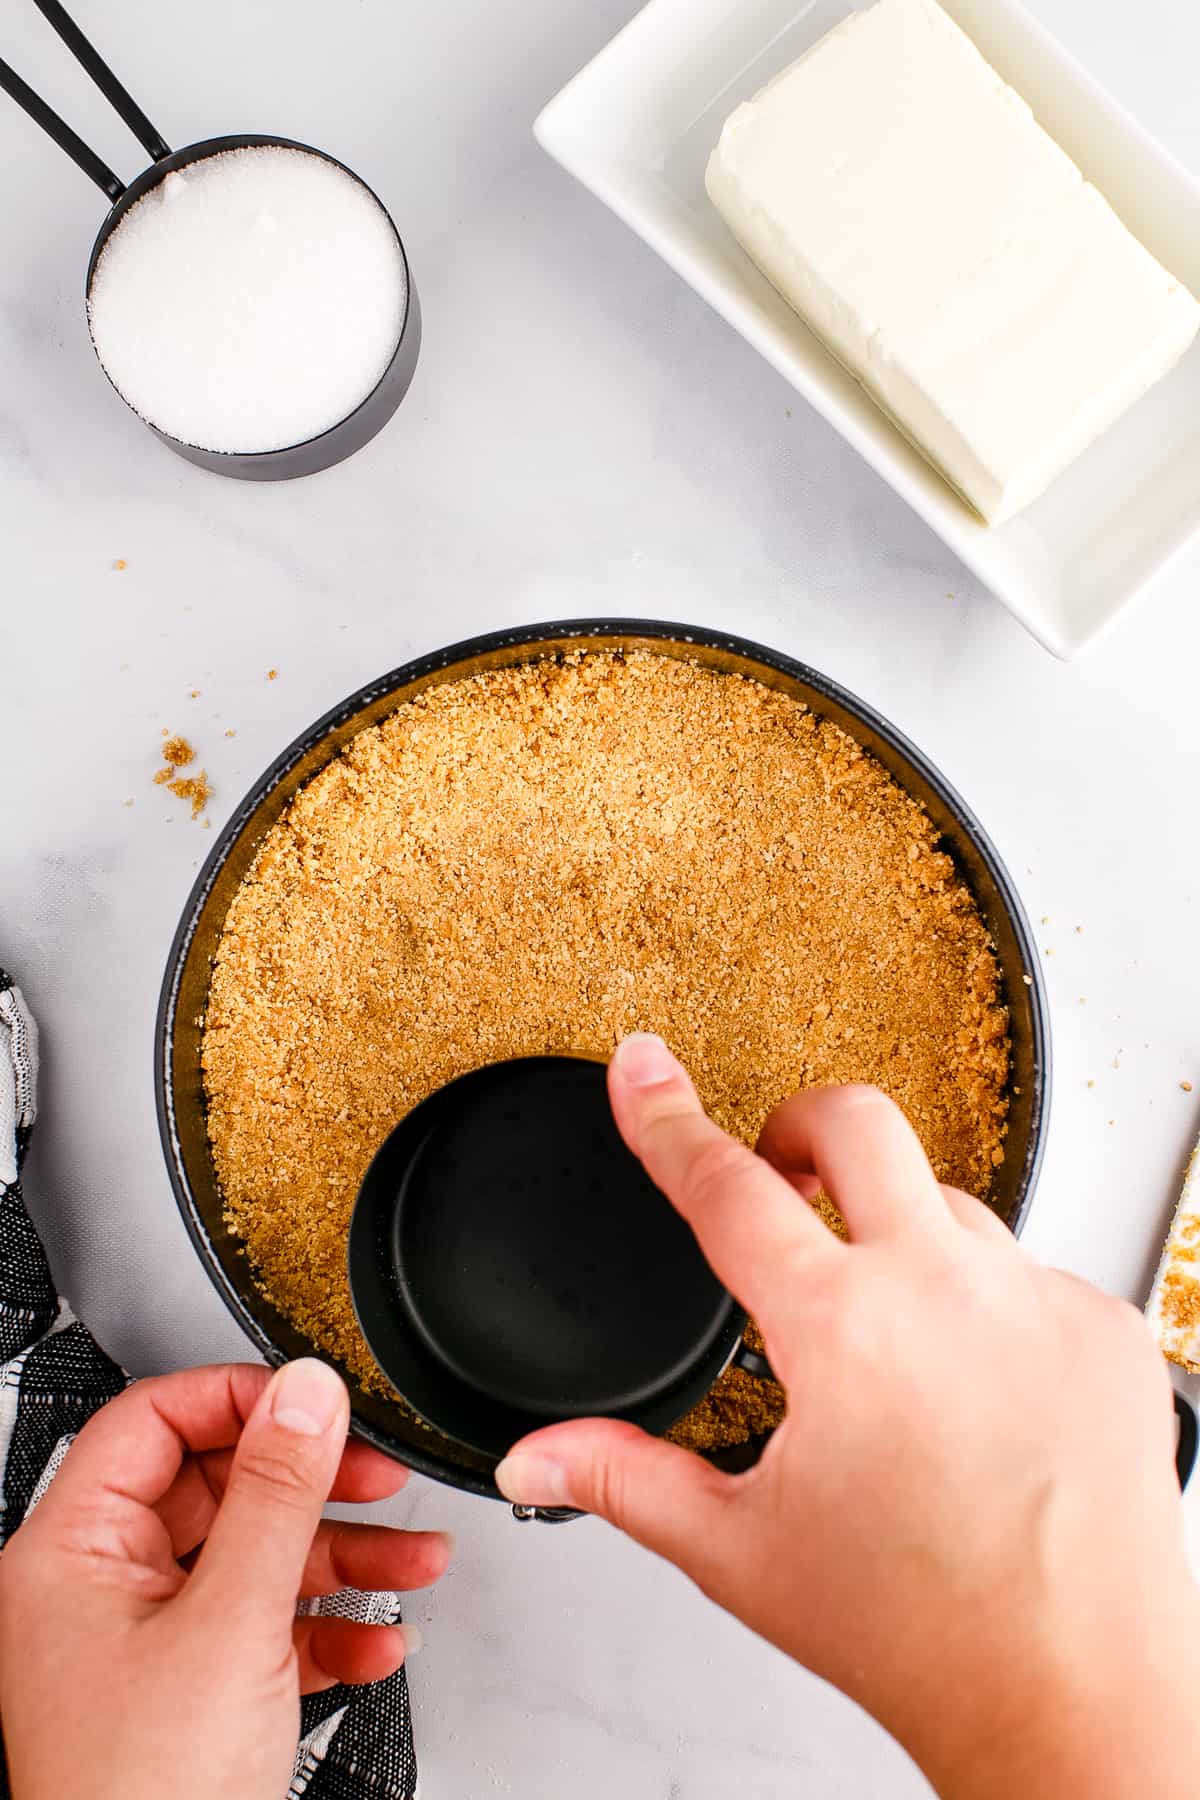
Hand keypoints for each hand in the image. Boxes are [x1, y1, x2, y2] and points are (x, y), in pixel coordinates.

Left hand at [0, 1360, 449, 1799]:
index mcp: (73, 1555)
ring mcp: (148, 1647)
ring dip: (344, 1562)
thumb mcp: (231, 1626)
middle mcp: (102, 1592)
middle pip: (220, 1490)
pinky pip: (267, 1630)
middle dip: (316, 1489)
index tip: (315, 1403)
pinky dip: (328, 1632)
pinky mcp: (191, 1697)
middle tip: (381, 1477)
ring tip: (415, 1566)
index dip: (240, 1401)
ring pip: (256, 1561)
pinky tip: (377, 1644)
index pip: (154, 1421)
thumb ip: (278, 1497)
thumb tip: (306, 1392)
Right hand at [496, 1034, 1199, 1799]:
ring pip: (947, 1202)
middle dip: (799, 1124)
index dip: (666, 1117)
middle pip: (858, 1121)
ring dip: (896, 1233)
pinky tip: (971, 1387)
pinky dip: (985, 1303)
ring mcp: (1038, 1300)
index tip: (643, 1067)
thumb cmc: (921, 1635)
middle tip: (779, 1169)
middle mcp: (947, 1290)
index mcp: (843, 1331)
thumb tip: (535, 1460)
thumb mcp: (742, 1550)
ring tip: (884, 1332)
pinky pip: (1027, 1270)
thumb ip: (625, 1479)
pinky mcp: (1105, 1330)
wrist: (1075, 1701)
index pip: (725, 1185)